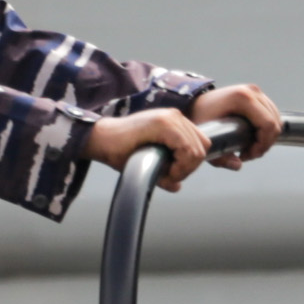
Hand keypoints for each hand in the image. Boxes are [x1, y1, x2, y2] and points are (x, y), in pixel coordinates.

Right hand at [87, 108, 217, 190]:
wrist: (101, 140)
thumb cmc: (121, 150)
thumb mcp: (150, 162)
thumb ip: (166, 172)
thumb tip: (178, 186)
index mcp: (176, 122)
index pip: (201, 145)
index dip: (191, 165)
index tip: (173, 174)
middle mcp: (176, 116)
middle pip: (202, 148)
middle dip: (189, 168)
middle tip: (170, 176)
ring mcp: (170, 117)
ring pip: (197, 150)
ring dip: (184, 169)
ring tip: (165, 175)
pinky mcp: (163, 123)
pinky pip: (186, 149)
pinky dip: (179, 166)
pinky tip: (164, 171)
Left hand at [187, 84, 283, 160]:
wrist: (196, 103)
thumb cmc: (201, 118)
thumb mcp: (208, 140)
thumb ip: (221, 157)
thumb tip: (238, 165)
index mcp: (242, 98)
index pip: (268, 124)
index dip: (263, 144)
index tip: (249, 155)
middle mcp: (252, 91)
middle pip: (275, 123)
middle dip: (265, 143)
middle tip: (249, 154)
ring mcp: (256, 91)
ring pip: (276, 119)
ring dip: (267, 137)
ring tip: (250, 147)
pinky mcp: (257, 95)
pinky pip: (272, 114)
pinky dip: (267, 129)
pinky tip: (254, 138)